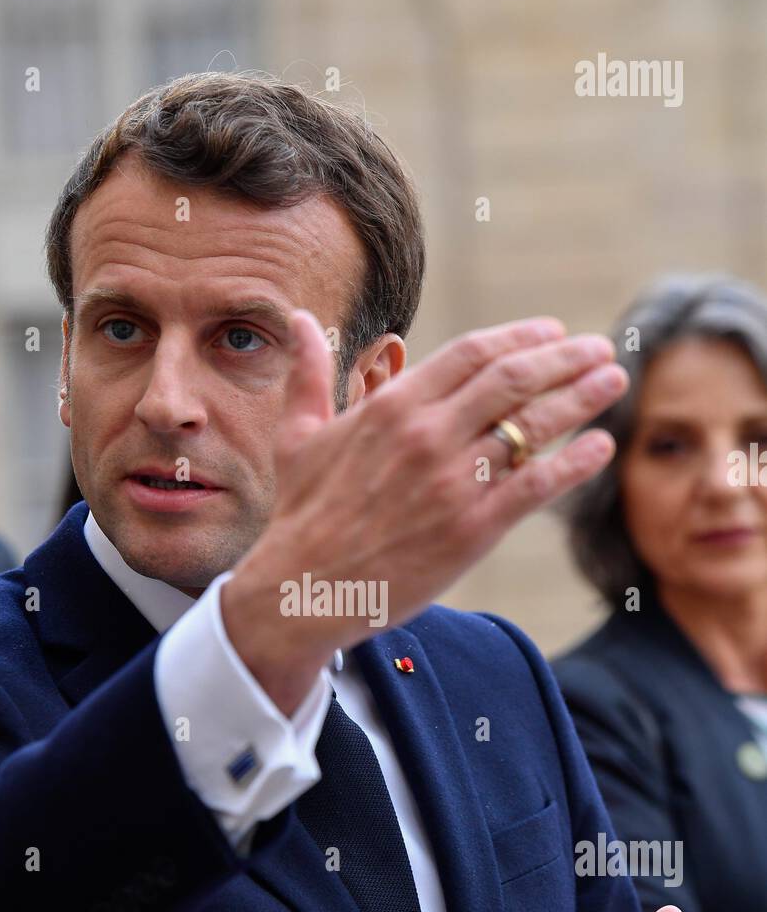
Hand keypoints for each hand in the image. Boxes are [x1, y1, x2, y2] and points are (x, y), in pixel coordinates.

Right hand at [222, 310, 627, 714]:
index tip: (553, 333)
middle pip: (515, 380)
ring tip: (613, 382)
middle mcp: (428, 435)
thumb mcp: (298, 435)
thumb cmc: (302, 513)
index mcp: (392, 406)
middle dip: (566, 360)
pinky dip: (575, 463)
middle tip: (600, 350)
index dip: (522, 337)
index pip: (475, 353)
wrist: (304, 590)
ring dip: (581, 400)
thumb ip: (309, 374)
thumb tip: (302, 321)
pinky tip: (600, 447)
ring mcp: (454, 483)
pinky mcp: (472, 530)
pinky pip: (537, 487)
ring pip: (533, 427)